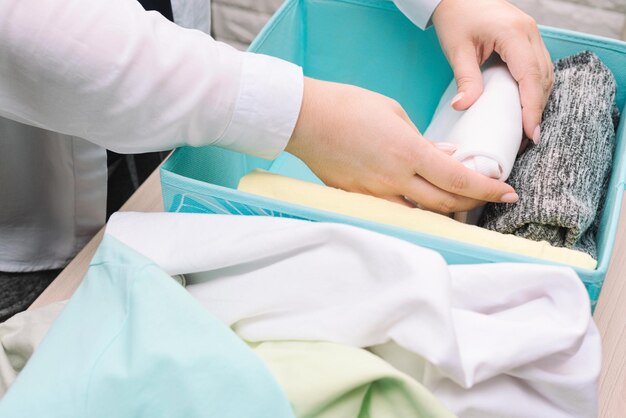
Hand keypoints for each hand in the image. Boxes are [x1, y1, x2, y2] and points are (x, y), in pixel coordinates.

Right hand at [286, 77, 518, 212]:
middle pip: (446, 204)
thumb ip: (424, 142)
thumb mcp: (394, 114)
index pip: (458, 179)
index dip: (488, 190)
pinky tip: (425, 206)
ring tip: (463, 206)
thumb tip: (447, 157)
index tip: (508, 193)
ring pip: (423, 215)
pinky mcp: (359, 199)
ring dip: (447, 213)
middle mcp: (395, 180)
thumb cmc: (348, 107)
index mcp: (408, 153)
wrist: (305, 120)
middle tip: (492, 199)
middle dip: (475, 204)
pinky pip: (396, 211)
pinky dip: (417, 211)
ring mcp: (376, 194)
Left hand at [432, 0, 553, 142]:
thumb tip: (463, 107)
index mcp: (513, 34)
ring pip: (545, 72)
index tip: (531, 132)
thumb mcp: (457, 49)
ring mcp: (531, 34)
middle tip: (528, 137)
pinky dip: (535, 87)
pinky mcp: (527, 38)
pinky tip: (525, 104)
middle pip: (543, 76)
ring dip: (539, 99)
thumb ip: (465, 79)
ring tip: (527, 126)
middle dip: (537, 108)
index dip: (532, 106)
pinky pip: (539, 66)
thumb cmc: (456, 18)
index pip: (530, 76)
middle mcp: (529, 32)